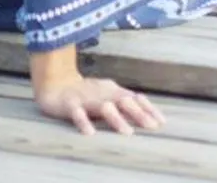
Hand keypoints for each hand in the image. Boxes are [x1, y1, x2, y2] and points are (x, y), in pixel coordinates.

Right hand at [34, 75, 164, 136]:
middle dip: (138, 113)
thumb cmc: (86, 93)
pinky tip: (90, 133)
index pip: (135, 98)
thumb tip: (148, 114)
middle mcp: (102, 93)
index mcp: (112, 91)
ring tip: (127, 133)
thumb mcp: (107, 94)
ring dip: (116, 119)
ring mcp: (86, 98)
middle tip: (151, 127)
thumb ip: (124, 102)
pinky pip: (77, 113)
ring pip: (103, 107)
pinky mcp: (69, 104)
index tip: (162, 122)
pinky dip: (83, 122)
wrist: (55, 83)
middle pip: (123, 101)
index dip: (149, 109)